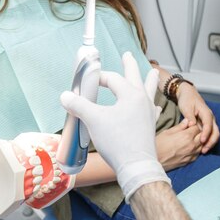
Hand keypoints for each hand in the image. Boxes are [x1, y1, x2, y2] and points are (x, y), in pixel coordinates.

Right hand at [60, 52, 169, 201]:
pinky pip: (153, 110)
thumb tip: (65, 96)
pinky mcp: (150, 126)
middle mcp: (142, 100)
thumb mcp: (93, 120)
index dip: (98, 78)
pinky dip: (152, 105)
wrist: (135, 165)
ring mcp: (149, 113)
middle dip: (130, 65)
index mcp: (130, 94)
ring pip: (149, 91)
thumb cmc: (117, 141)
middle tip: (127, 54)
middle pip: (135, 77)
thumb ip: (78, 105)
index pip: (112, 78)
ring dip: (148, 80)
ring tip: (152, 71)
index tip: (87, 82)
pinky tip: (155, 106)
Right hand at [156, 119, 201, 170]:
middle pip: (202, 136)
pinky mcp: (189, 161)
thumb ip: (179, 127)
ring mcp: (191, 154)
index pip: (197, 127)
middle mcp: (192, 145)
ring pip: (202, 145)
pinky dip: (196, 149)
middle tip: (190, 132)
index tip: (188, 126)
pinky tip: (189, 148)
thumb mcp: (167, 132)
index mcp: (186, 136)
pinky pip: (198, 154)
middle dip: (198, 132)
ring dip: (198, 141)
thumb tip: (187, 121)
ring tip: (190, 139)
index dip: (193, 125)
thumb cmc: (158, 145)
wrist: (154, 160)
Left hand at [176, 84, 219, 152]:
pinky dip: (207, 141)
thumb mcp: (186, 107)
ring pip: (213, 134)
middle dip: (211, 141)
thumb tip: (192, 125)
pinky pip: (208, 134)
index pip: (208, 124)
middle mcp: (210, 118)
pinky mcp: (205, 125)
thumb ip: (189, 116)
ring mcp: (208, 122)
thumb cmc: (187, 100)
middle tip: (204, 150)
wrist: (188, 94)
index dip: (206, 133)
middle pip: (215, 131)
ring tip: (203, 151)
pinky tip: (201, 147)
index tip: (202, 141)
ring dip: (210, 143)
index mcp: (206, 113)